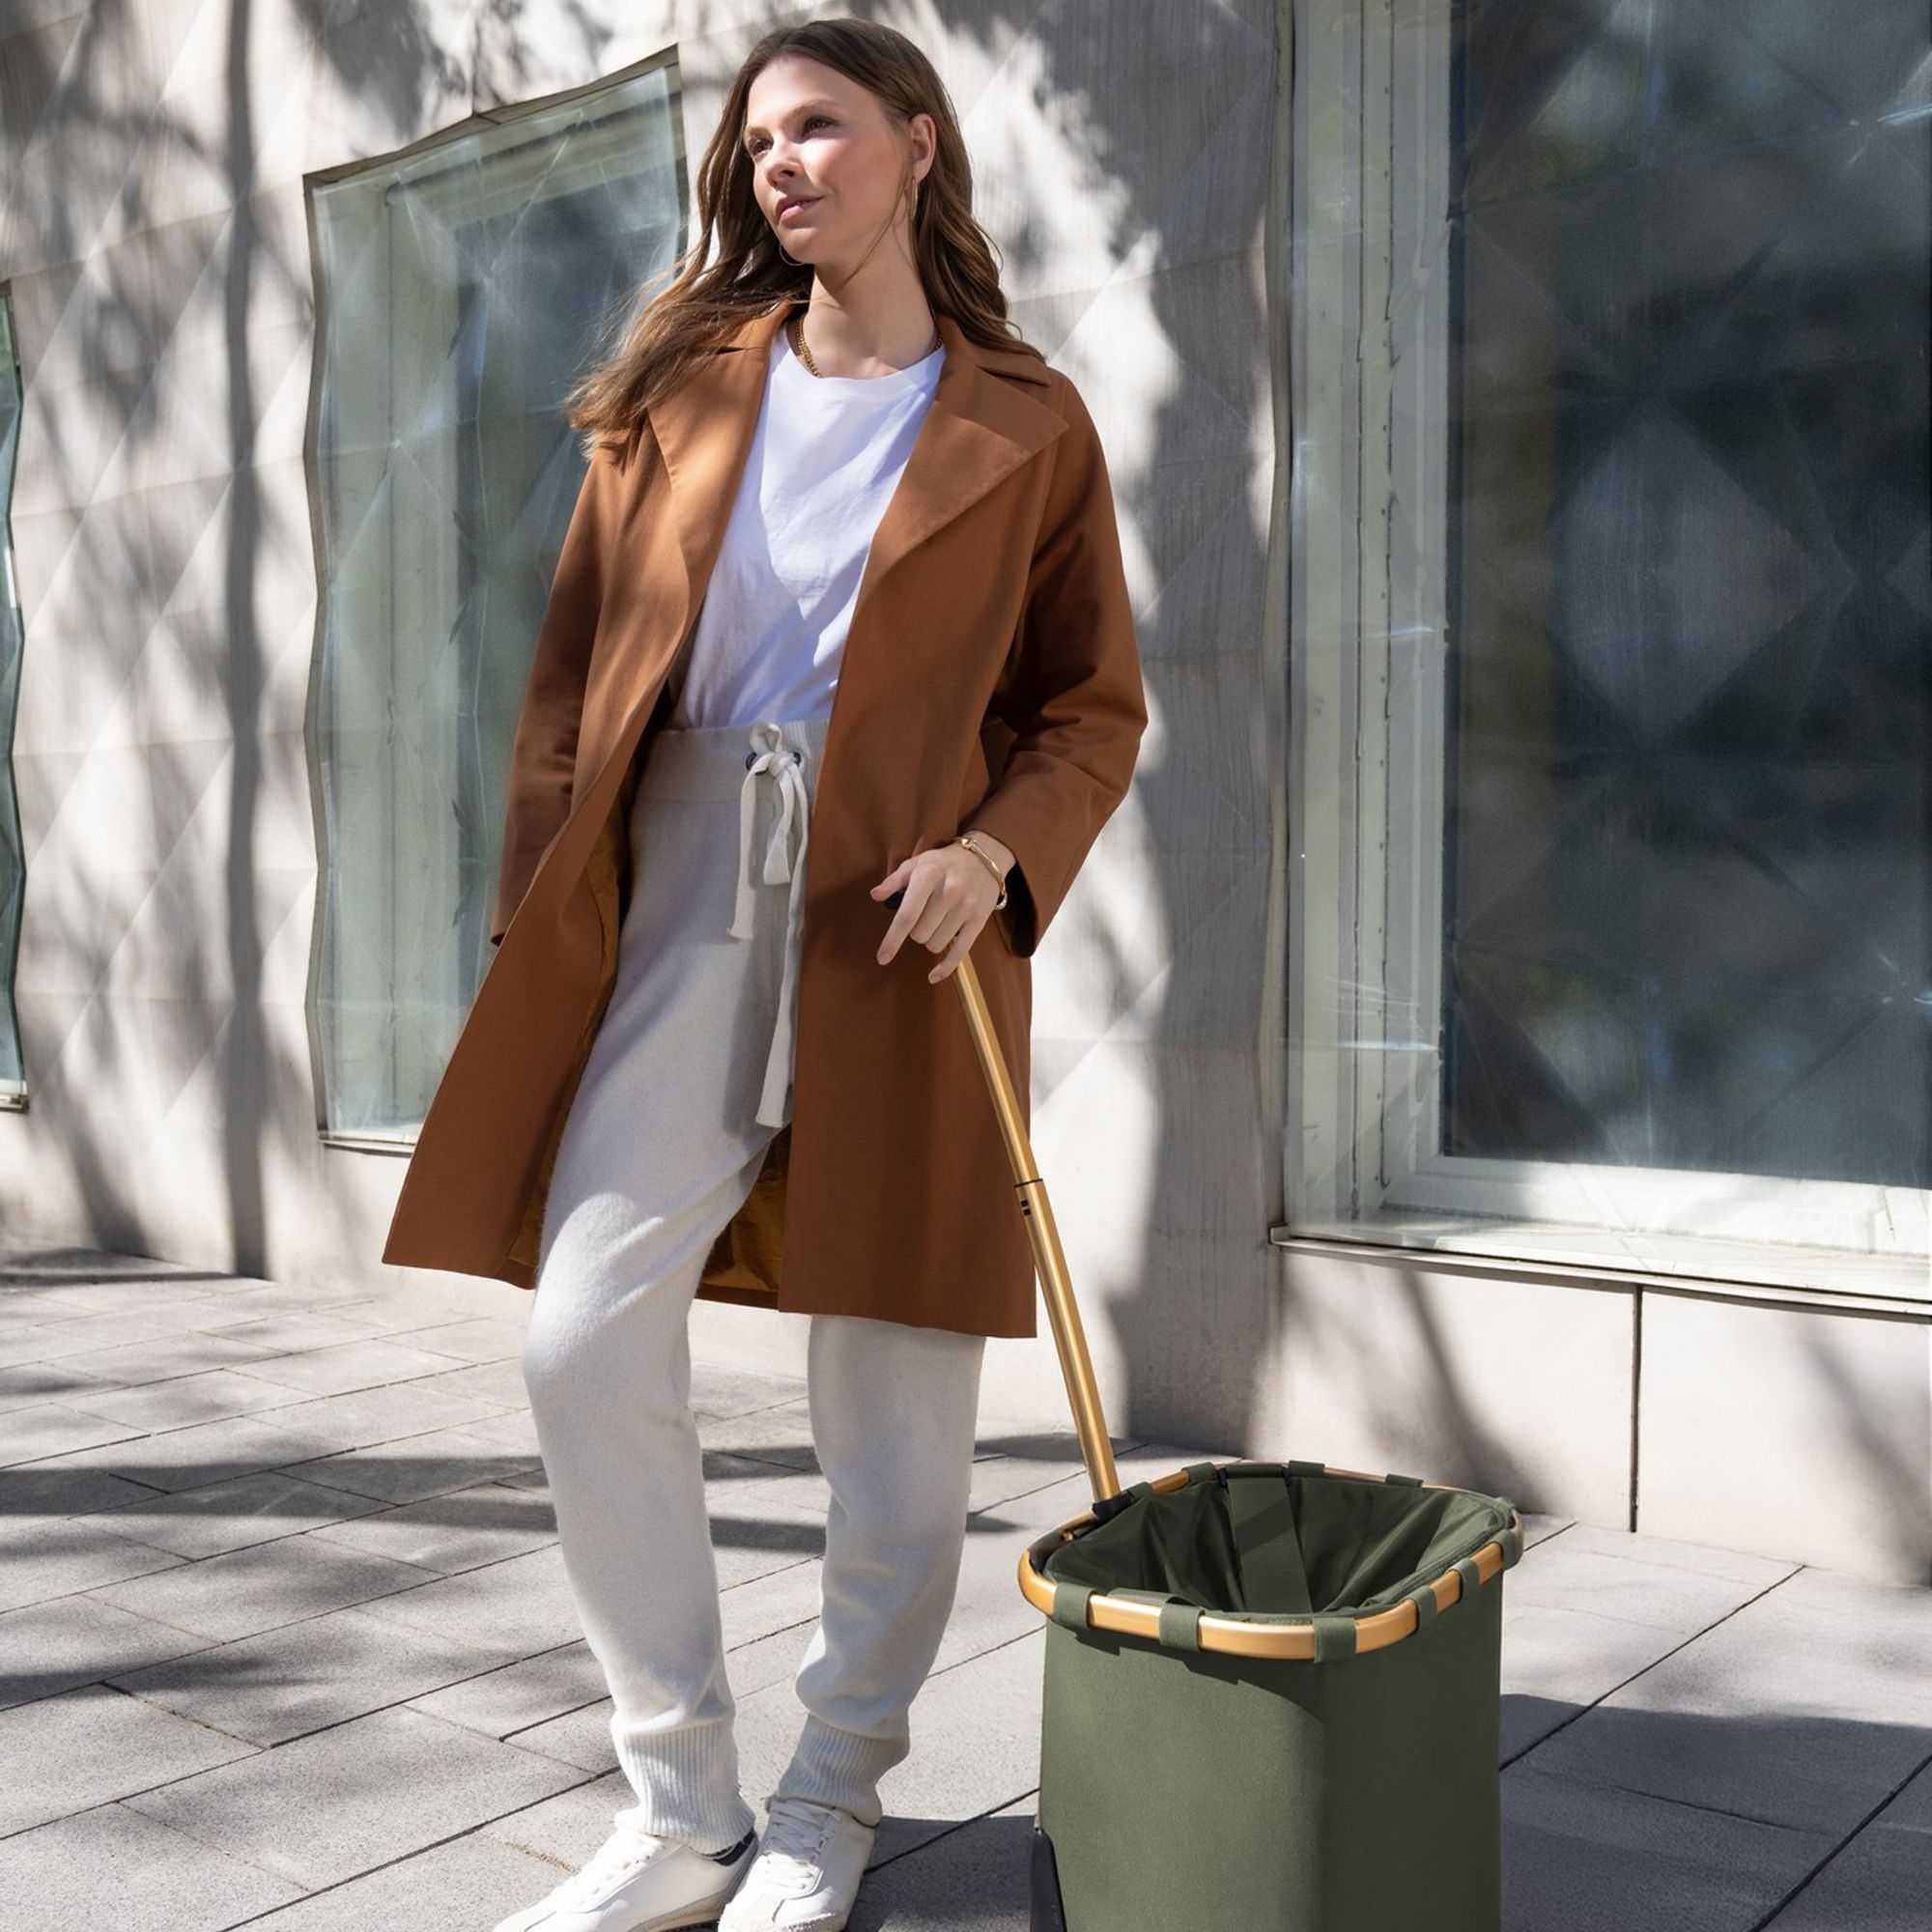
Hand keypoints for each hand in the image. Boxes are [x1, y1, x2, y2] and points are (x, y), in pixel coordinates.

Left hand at [871, 833, 1012, 982]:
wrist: (984, 858)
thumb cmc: (943, 863)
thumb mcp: (917, 863)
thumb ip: (894, 880)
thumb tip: (876, 895)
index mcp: (928, 876)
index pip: (907, 915)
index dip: (893, 940)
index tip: (882, 958)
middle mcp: (948, 892)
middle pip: (920, 934)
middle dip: (916, 931)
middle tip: (923, 917)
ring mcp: (966, 907)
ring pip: (936, 944)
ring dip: (931, 940)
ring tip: (937, 923)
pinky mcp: (979, 920)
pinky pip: (960, 952)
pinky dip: (945, 967)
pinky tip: (933, 975)